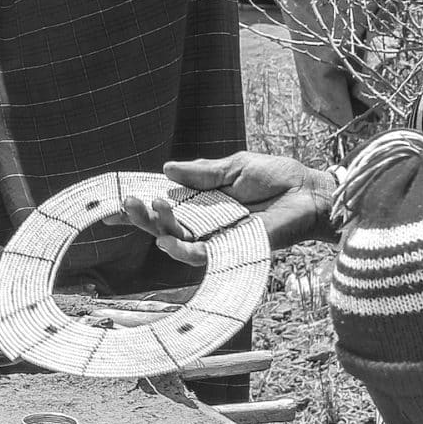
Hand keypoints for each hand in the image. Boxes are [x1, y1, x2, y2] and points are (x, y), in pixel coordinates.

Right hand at [124, 152, 337, 258]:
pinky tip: (168, 242)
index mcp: (202, 201)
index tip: (113, 203)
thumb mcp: (234, 167)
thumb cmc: (277, 178)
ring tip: (150, 208)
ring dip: (159, 228)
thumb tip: (166, 168)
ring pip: (178, 241)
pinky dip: (183, 251)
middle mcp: (206, 223)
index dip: (139, 206)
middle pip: (164, 225)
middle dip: (141, 216)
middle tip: (127, 202)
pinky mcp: (233, 250)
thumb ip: (202, 173)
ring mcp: (218, 238)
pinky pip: (203, 256)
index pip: (165, 204)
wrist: (309, 191)